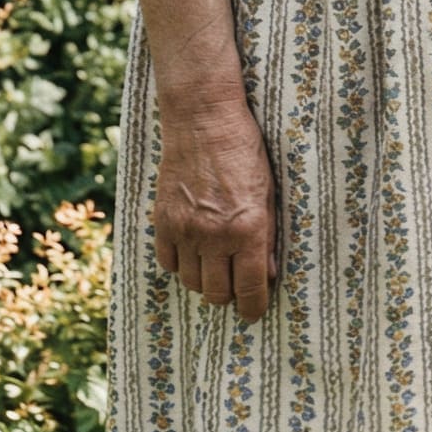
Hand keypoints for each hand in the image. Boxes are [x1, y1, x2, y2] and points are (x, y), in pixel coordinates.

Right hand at [154, 97, 279, 320]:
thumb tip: (268, 274)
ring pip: (191, 282)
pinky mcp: (163, 220)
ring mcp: (186, 230)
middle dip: (229, 296)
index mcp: (248, 229)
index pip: (249, 289)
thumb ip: (267, 236)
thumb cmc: (244, 151)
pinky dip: (180, 263)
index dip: (253, 308)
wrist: (203, 119)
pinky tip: (191, 249)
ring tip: (214, 265)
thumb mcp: (267, 192)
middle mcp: (215, 235)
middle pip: (217, 294)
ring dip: (204, 280)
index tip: (254, 312)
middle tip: (234, 284)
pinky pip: (168, 263)